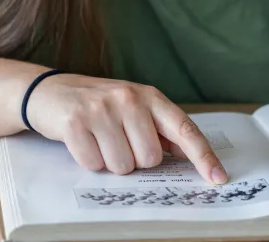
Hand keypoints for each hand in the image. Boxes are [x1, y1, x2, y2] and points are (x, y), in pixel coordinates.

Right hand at [25, 74, 227, 183]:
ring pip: (122, 166)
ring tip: (99, 140)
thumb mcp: (132, 107)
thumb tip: (190, 154)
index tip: (218, 178)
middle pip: (150, 158)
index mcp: (148, 96)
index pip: (184, 128)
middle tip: (117, 141)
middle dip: (134, 159)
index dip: (203, 156)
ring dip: (110, 162)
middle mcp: (128, 99)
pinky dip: (88, 160)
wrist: (49, 91)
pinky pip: (94, 164)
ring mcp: (101, 109)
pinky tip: (82, 141)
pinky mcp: (76, 122)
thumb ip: (160, 128)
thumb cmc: (97, 103)